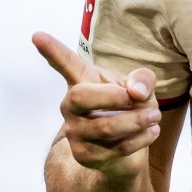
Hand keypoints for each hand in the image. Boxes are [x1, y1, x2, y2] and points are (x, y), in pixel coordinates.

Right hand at [33, 32, 162, 171]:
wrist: (128, 149)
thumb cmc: (130, 109)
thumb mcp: (141, 88)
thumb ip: (143, 79)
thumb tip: (135, 92)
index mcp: (82, 81)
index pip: (65, 63)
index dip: (52, 50)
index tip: (37, 35)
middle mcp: (71, 106)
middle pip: (80, 97)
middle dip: (114, 97)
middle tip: (138, 98)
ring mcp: (74, 132)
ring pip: (104, 127)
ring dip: (137, 121)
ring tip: (154, 116)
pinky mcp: (84, 155)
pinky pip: (116, 147)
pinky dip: (141, 138)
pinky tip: (151, 131)